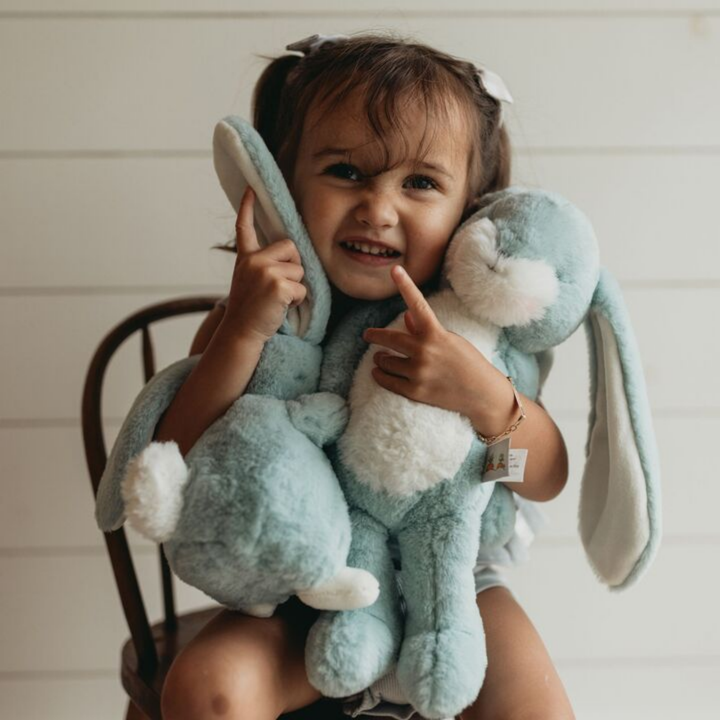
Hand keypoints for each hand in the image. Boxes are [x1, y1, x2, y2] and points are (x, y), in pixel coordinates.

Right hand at [220, 186, 306, 343]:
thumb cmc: (250, 310)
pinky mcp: (277, 285)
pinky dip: (297, 300)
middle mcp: (253, 260)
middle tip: (279, 286)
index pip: (245, 228)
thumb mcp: (250, 281)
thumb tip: (291, 254)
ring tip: (277, 299)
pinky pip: (302, 288)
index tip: (251, 189)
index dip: (248, 207)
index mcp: (245, 258)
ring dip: (295, 286)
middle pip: (291, 247)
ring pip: (300, 269)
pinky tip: (281, 307)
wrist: (241, 332)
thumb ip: (263, 265)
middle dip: (293, 266)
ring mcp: (264, 271)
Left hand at [362, 265, 506, 419]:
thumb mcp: (450, 341)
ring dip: (379, 359)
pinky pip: (387, 381)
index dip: (405, 285)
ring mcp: (419, 372)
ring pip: (386, 362)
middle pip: (389, 338)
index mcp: (436, 333)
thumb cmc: (468, 363)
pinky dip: (379, 375)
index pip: (417, 304)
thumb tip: (406, 316)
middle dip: (374, 336)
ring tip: (379, 357)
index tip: (394, 269)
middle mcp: (425, 351)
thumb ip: (425, 330)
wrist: (482, 394)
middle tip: (367, 335)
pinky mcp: (415, 391)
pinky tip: (377, 372)